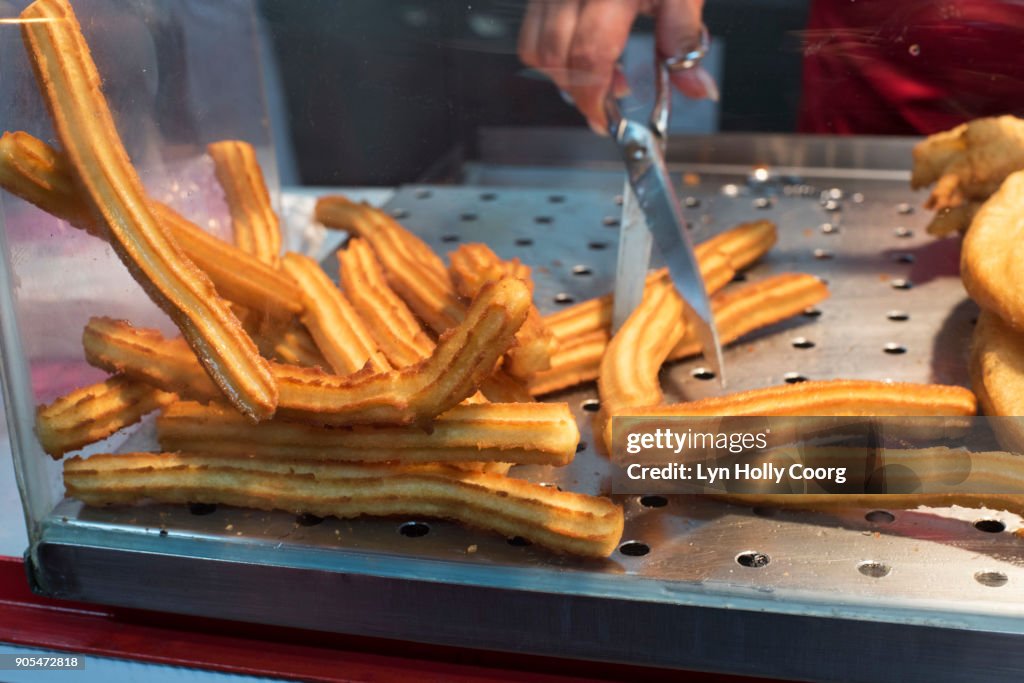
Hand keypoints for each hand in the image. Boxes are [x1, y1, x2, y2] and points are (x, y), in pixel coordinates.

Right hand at [518, 0, 715, 133]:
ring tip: (596, 75)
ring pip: (535, 47)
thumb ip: (685, 38)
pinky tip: (578, 52)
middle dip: (579, 92)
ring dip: (561, 75)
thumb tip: (697, 87)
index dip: (594, 99)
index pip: (589, 58)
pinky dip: (549, 52)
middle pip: (556, 59)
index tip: (608, 120)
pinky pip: (531, 28)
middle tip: (609, 102)